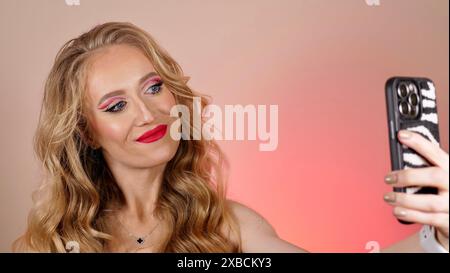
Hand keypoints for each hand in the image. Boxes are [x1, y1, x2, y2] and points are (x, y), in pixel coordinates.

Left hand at [383, 130, 448, 250]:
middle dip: (408, 176)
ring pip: (430, 202)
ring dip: (405, 200)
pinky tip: (397, 211)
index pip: (436, 152)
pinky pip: (430, 219)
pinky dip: (411, 215)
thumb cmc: (442, 191)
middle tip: (388, 178)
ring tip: (388, 197)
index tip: (401, 135)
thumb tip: (397, 158)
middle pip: (434, 176)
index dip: (419, 143)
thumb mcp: (438, 176)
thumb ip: (424, 168)